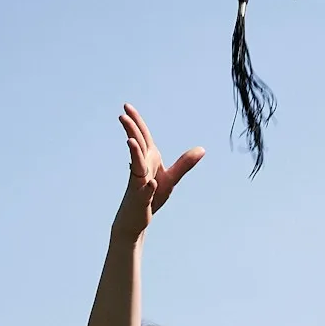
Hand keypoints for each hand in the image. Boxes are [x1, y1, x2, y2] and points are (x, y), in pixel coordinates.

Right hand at [114, 104, 203, 236]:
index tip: (127, 106)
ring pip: (136, 165)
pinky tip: (151, 183)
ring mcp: (139, 182)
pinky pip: (144, 191)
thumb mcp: (171, 179)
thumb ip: (185, 164)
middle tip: (122, 114)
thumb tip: (202, 149)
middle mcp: (141, 167)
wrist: (136, 219)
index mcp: (148, 159)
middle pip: (137, 145)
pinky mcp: (140, 198)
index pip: (142, 136)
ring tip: (130, 140)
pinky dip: (147, 187)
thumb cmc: (152, 197)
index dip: (136, 121)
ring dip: (134, 153)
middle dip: (130, 130)